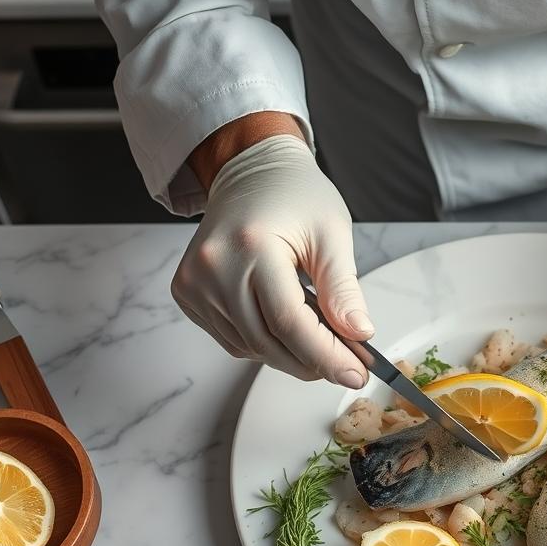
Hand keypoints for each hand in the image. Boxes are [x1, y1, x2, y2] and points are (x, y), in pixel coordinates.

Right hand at [173, 133, 372, 386]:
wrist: (251, 171)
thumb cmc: (295, 195)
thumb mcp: (332, 234)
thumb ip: (343, 289)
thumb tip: (359, 335)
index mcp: (251, 246)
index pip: (290, 322)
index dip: (326, 355)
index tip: (356, 374)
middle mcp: (214, 267)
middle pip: (267, 342)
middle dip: (313, 362)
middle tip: (348, 366)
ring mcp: (194, 282)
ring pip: (250, 348)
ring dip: (290, 355)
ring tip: (321, 339)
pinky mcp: (187, 293)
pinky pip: (232, 340)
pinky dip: (264, 343)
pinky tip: (285, 326)